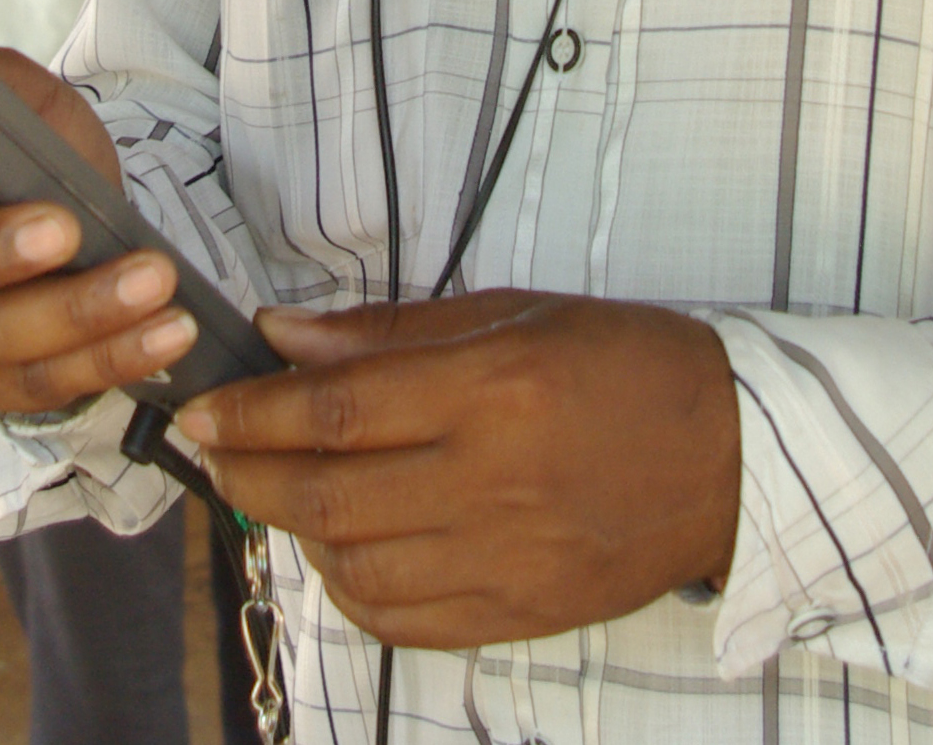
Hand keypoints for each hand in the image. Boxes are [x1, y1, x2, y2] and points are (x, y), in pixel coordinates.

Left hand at [179, 291, 740, 647]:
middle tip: (211, 448)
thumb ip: (393, 332)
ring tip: (280, 492)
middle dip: (248, 473)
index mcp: (494, 389)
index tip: (206, 404)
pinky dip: (350, 587)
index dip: (255, 410)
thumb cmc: (622, 363)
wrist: (727, 454)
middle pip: (330, 494)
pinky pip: (400, 618)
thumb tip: (287, 334)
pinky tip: (343, 549)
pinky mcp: (516, 614)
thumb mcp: (515, 314)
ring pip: (355, 564)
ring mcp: (503, 559)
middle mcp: (491, 480)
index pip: (339, 408)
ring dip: (295, 531)